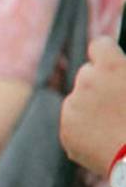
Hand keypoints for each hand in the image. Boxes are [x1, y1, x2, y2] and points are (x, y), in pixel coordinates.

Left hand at [60, 36, 125, 174]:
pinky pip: (74, 124)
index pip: (100, 45)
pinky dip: (85, 130)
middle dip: (99, 83)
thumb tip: (119, 67)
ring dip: (91, 108)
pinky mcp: (66, 130)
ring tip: (115, 126)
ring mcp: (72, 107)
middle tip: (118, 103)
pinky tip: (106, 141)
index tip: (111, 62)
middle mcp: (86, 82)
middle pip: (87, 74)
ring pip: (78, 100)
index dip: (107, 54)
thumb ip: (124, 71)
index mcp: (111, 67)